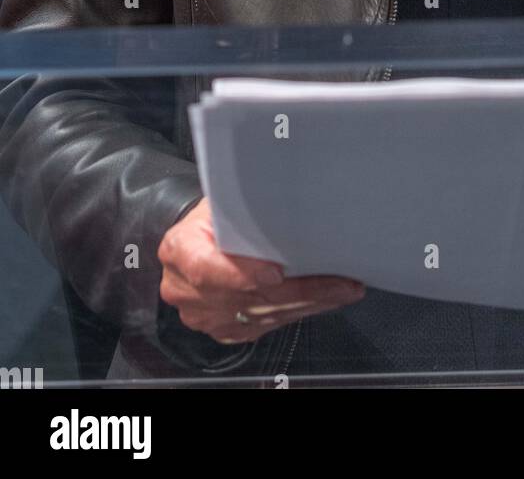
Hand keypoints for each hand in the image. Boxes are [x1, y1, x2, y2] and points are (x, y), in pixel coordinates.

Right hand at [158, 197, 365, 344]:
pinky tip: (323, 301)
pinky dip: (298, 312)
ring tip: (342, 290)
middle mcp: (185, 289)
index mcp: (180, 249)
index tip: (276, 274)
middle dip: (299, 290)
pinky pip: (266, 326)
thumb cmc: (212, 217)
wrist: (195, 241)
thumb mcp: (219, 201)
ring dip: (307, 304)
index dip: (242, 274)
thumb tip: (287, 196)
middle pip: (246, 297)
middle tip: (339, 282)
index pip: (206, 268)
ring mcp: (204, 315)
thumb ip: (241, 208)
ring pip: (262, 315)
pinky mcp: (224, 330)